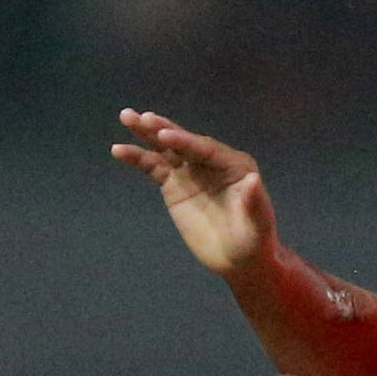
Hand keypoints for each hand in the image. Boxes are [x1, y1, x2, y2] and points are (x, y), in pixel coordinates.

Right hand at [112, 108, 276, 275]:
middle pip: (184, 141)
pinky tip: (119, 150)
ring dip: (146, 133)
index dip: (185, 142)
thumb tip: (253, 180)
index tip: (164, 137)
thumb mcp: (258, 225)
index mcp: (234, 164)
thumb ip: (254, 202)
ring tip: (126, 116)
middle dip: (163, 129)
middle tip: (142, 117)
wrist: (238, 259)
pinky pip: (154, 167)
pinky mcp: (174, 185)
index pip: (205, 149)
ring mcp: (190, 171)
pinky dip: (137, 158)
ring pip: (166, 149)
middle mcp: (211, 161)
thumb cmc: (254, 241)